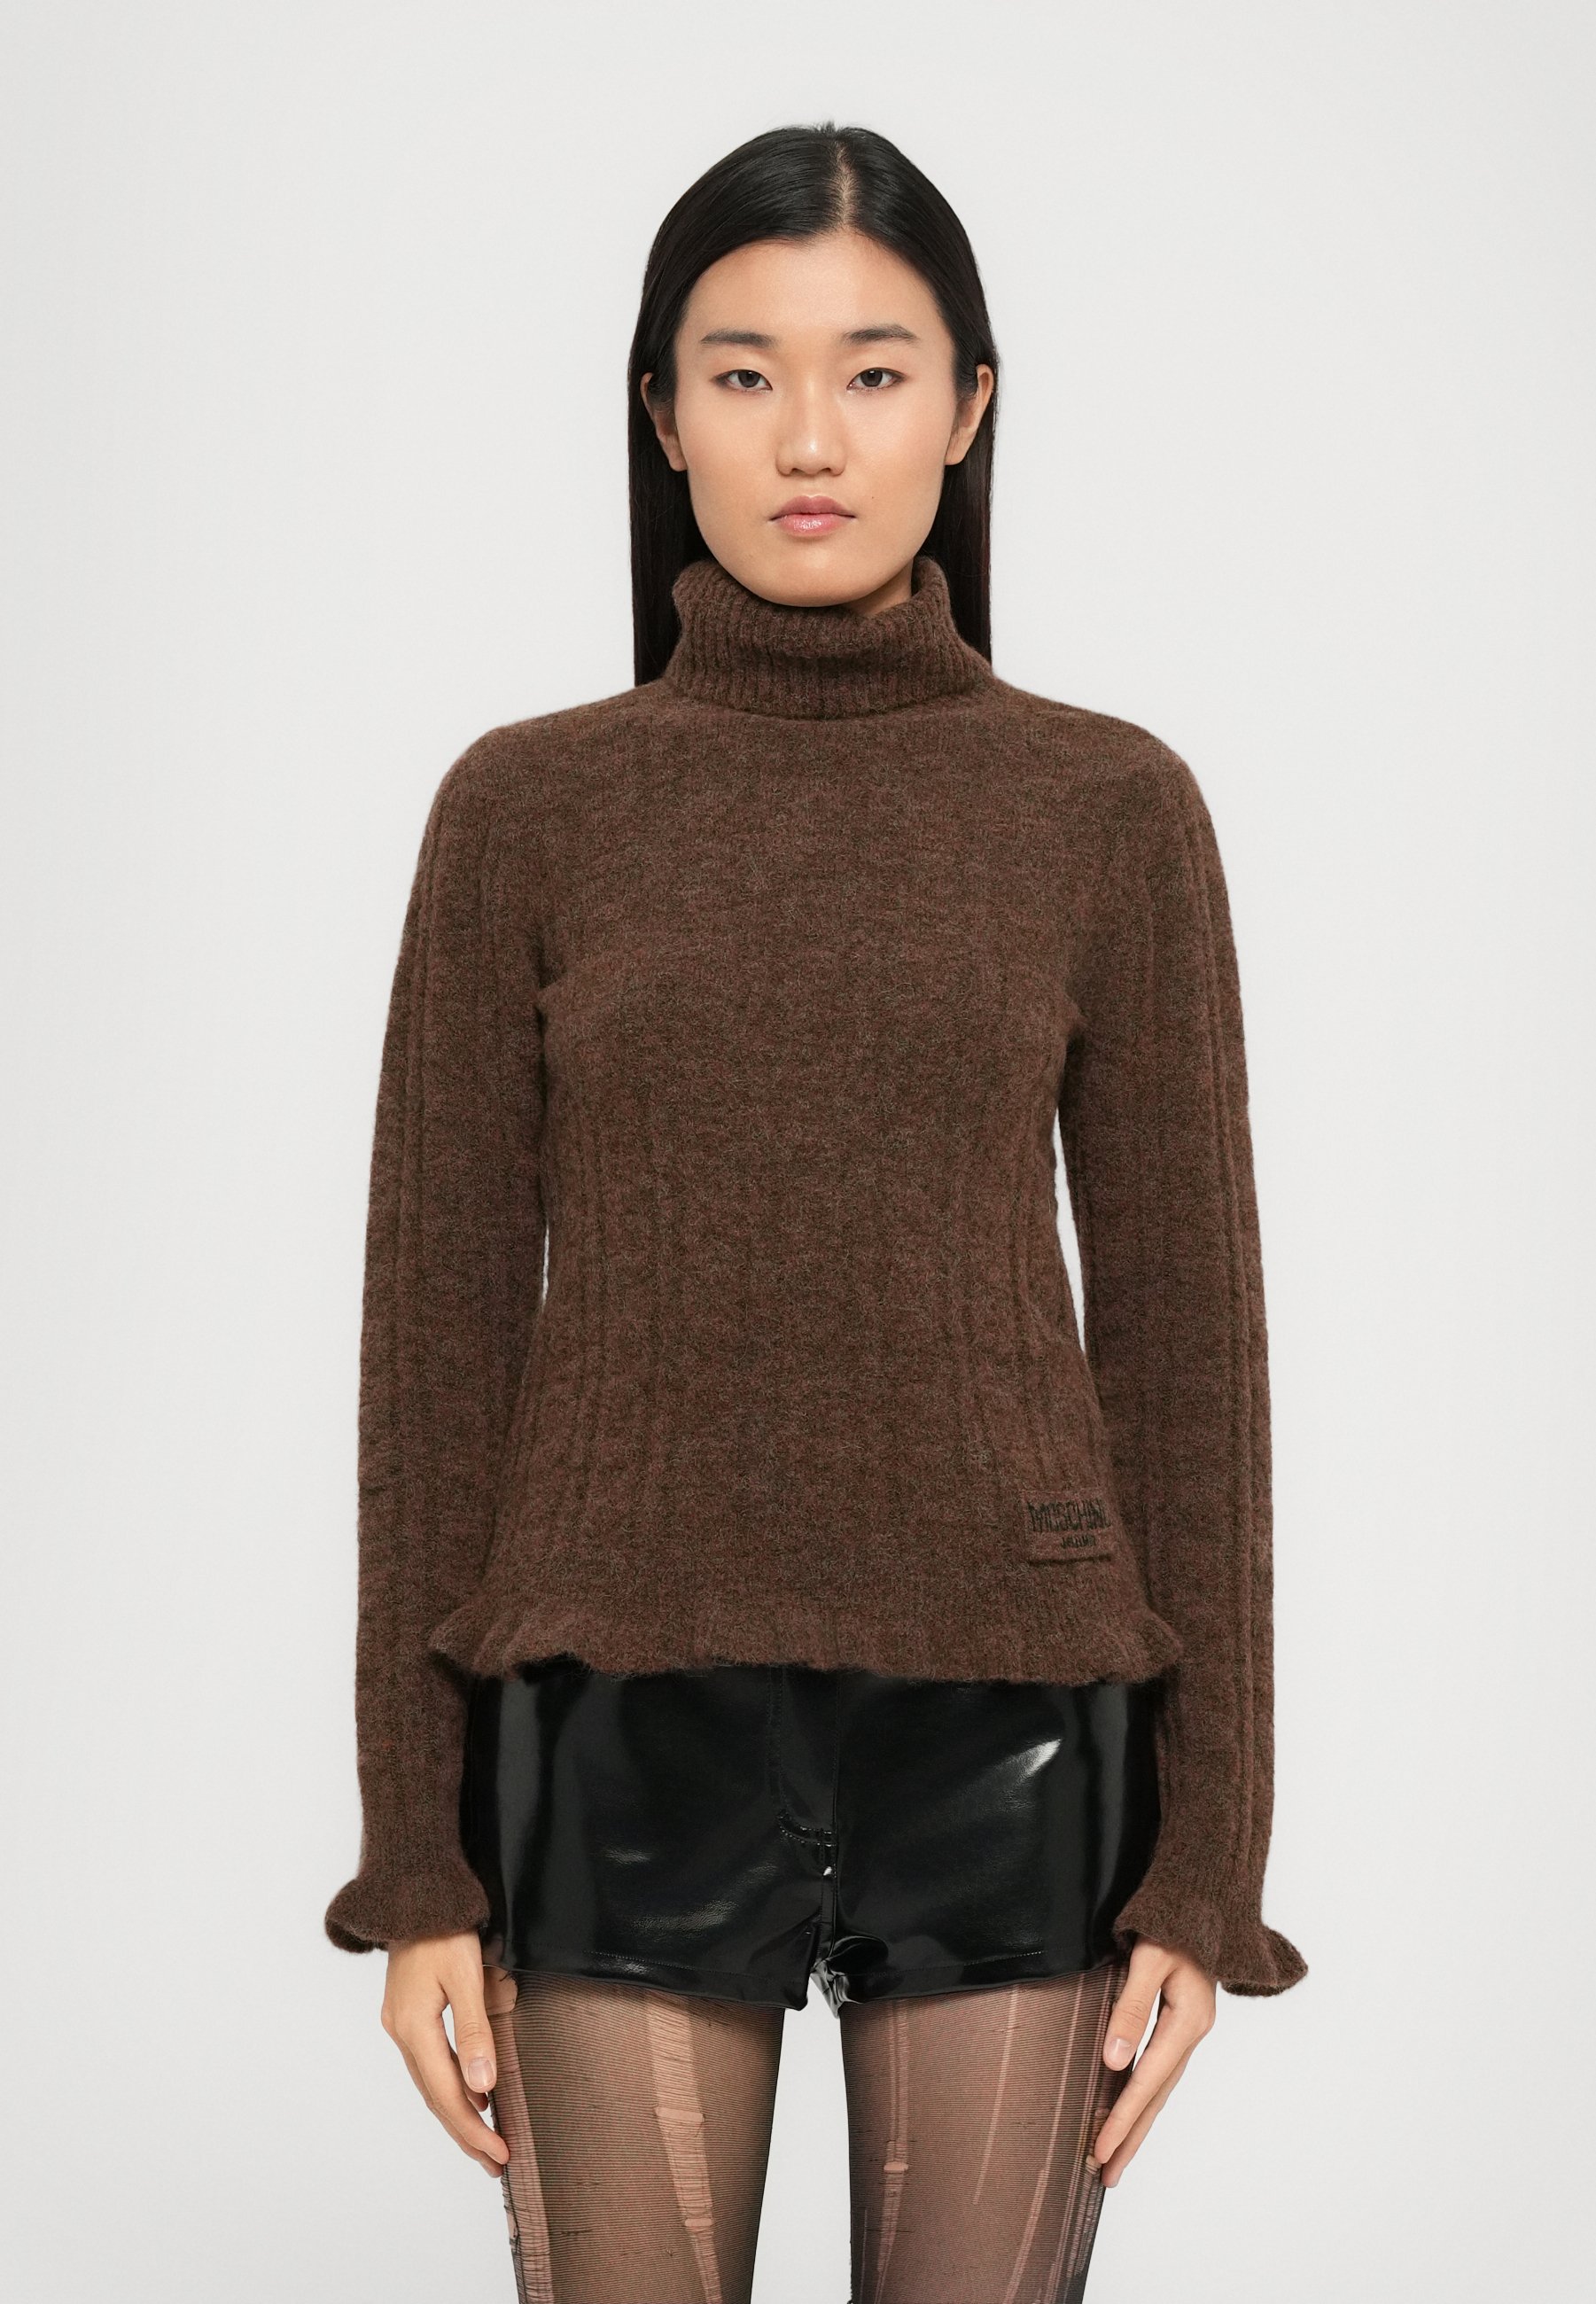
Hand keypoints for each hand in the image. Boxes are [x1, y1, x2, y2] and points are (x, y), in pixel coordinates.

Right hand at [381, 1933, 512, 2176]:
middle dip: (466, 2132)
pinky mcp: (408, 2012)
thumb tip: (482, 2086)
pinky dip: (451, 2083)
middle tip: (495, 2162)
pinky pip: (431, 2061)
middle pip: (436, 2096)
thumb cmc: (443, 1927)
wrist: (413, 1891)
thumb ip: (474, 2030)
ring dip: (459, 2111)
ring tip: (484, 2140)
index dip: (473, 2128)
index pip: (447, 2094)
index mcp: (414, 2028)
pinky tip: (471, 2092)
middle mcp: (402, 2032)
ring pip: (432, 2082)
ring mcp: (402, 2022)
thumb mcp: (465, 1975)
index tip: (499, 2154)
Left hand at [1088, 1939, 1215, 2185]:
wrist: (1200, 1901)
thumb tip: (1114, 2061)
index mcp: (1187, 2022)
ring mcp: (1187, 2031)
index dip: (1121, 2119)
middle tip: (1105, 2177)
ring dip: (1137, 2126)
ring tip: (1115, 2160)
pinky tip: (1131, 2114)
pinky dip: (1143, 2100)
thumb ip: (1131, 2008)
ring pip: (1159, 2090)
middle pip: (1157, 2098)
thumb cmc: (1171, 1924)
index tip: (1099, 2150)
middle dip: (1130, 2138)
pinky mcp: (1179, 2025)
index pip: (1146, 2082)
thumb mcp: (1148, 1959)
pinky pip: (1159, 2073)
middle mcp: (1191, 2033)